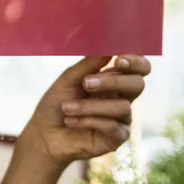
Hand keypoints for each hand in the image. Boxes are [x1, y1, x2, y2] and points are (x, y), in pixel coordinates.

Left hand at [22, 55, 150, 168]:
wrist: (44, 134)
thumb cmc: (56, 104)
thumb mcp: (69, 80)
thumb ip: (89, 64)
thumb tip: (109, 46)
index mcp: (113, 80)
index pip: (138, 68)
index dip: (135, 62)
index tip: (118, 59)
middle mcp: (121, 98)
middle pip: (138, 84)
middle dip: (113, 82)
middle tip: (86, 83)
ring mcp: (121, 119)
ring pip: (123, 107)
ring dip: (89, 106)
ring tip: (66, 108)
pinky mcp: (117, 138)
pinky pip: (113, 126)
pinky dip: (88, 121)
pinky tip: (70, 121)